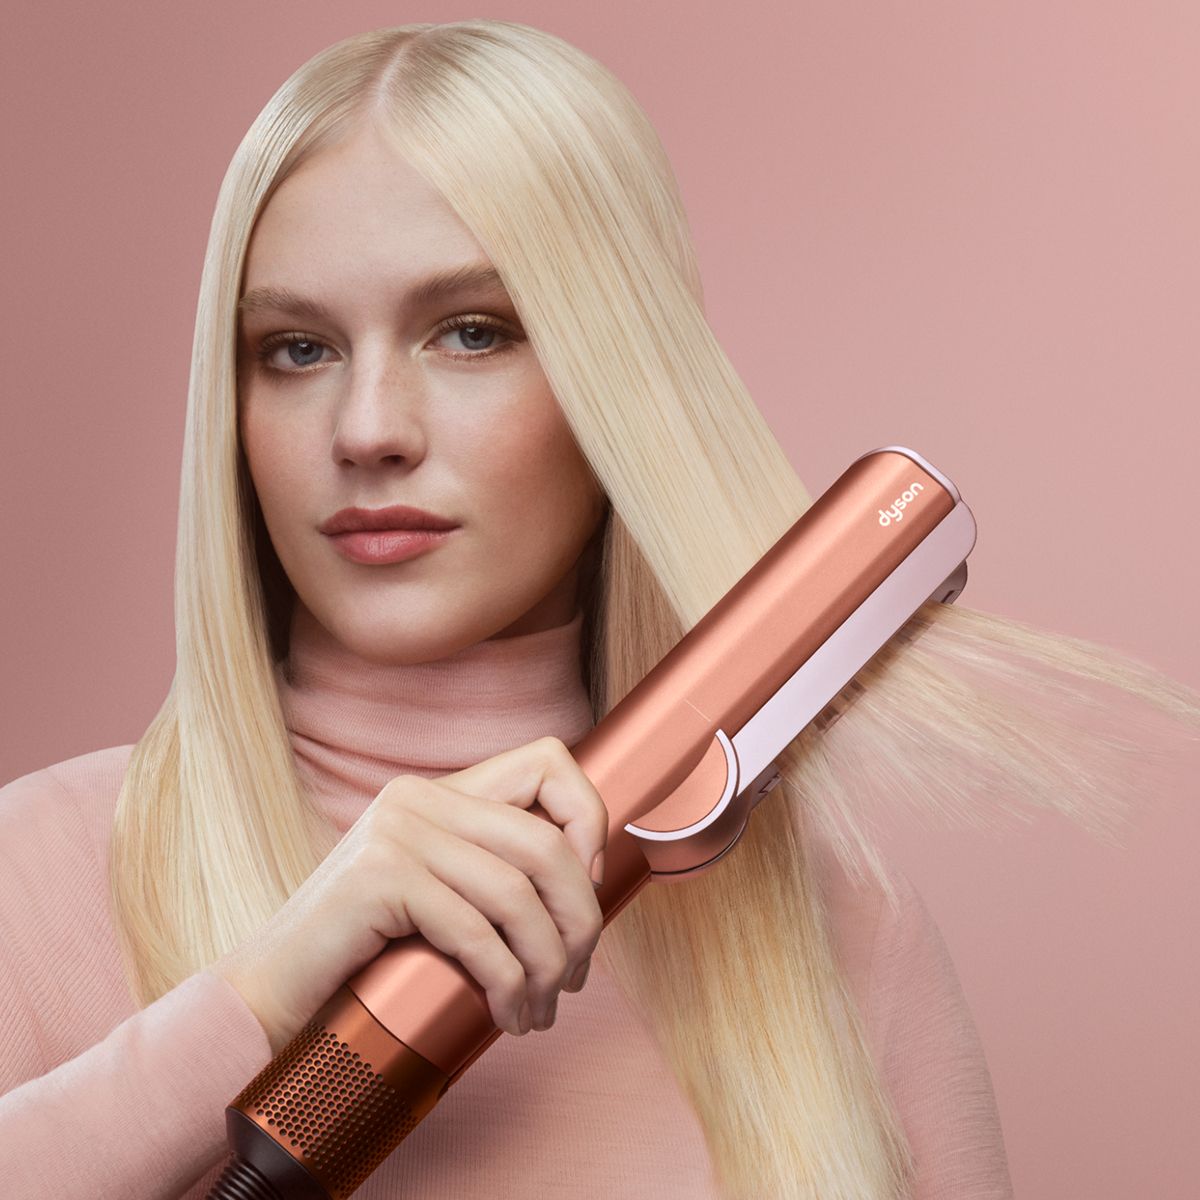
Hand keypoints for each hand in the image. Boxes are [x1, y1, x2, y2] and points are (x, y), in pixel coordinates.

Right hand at [212, 736, 607, 1053]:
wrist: (270, 992)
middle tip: (574, 977)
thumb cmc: (365, 953)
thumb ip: (491, 870)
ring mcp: (397, 832)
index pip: (547, 761)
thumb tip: (588, 886)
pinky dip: (506, 984)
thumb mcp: (438, 892)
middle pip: (546, 841)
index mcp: (439, 790)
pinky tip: (507, 1017)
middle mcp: (419, 796)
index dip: (587, 818)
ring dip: (546, 964)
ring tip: (542, 1010)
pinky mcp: (380, 878)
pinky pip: (476, 934)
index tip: (587, 888)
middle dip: (580, 918)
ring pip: (518, 893)